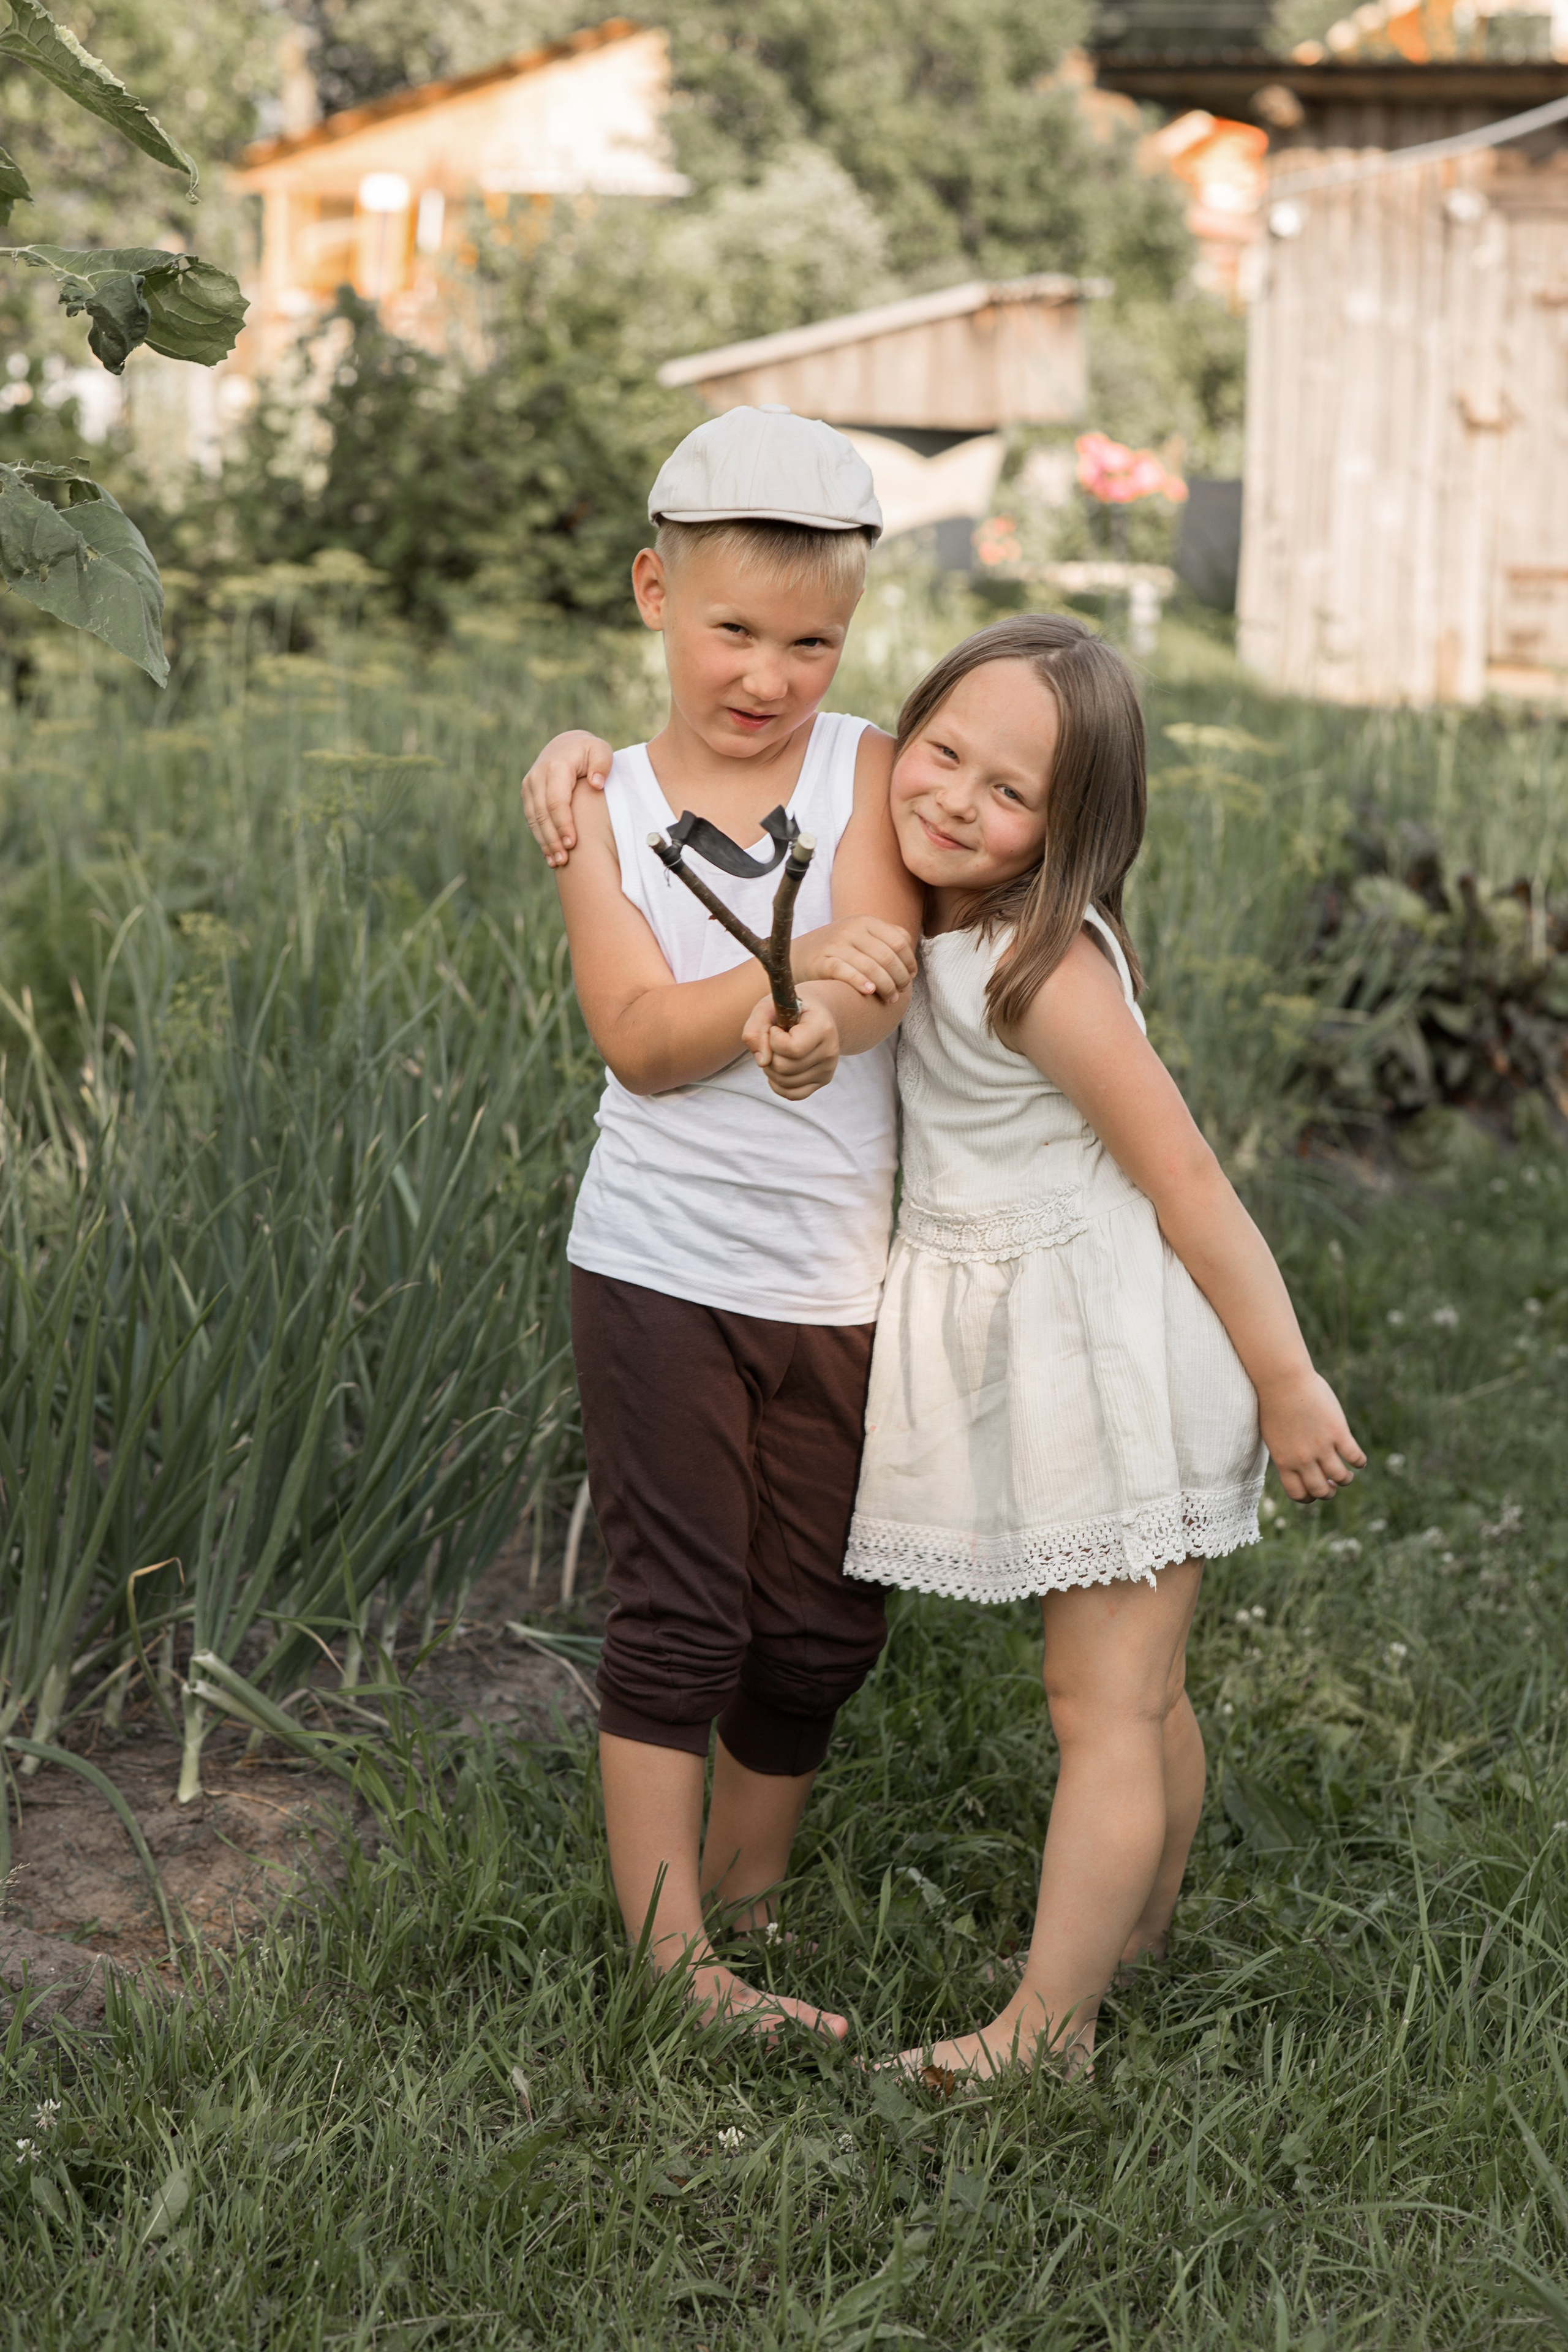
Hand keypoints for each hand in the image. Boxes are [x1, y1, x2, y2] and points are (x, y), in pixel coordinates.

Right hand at [521, 730, 613, 866]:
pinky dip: (540, 837)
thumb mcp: (601, 751)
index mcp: (556, 766)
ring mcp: (530, 786)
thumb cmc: (589, 752)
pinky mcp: (528, 795)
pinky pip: (532, 819)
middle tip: (564, 860)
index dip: (563, 824)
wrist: (566, 745)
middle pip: (542, 814)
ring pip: (534, 819)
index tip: (573, 844)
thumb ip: (602, 764)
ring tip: (557, 863)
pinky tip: (549, 855)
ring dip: (545, 842)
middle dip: (553, 839)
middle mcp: (537, 776)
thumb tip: (596, 784)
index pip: (557, 801)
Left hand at [742, 994, 839, 1099]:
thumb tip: (762, 1061)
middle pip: (783, 1068)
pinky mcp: (823, 1080)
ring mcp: (828, 1068)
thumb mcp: (767, 1008)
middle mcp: (830, 1051)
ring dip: (770, 1069)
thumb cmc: (789, 1010)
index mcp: (822, 1027)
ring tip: (777, 1052)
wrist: (815, 1014)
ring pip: (785, 1082)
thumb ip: (756, 1029)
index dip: (773, 1039)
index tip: (775, 1028)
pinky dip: (778, 1084)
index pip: (791, 1048)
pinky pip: (792, 1094)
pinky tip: (778, 1068)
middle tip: (773, 1040)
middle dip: (769, 1055)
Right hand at [793, 916, 916, 1003]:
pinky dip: (861, 982)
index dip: (909, 962)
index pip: (899, 941)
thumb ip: (887, 941)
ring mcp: (836, 944)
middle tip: (900, 992)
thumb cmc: (836, 952)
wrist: (796, 957)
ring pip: (871, 966)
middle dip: (899, 977)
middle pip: (887, 955)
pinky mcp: (822, 961)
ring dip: (886, 986)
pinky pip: (846, 972)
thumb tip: (911, 965)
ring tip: (890, 998)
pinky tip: (869, 992)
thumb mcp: (861, 938)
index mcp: (865, 921)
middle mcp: (851, 929)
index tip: (910, 977)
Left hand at [1259, 1369, 1365, 1502]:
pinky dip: (1359, 1462)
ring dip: (1345, 1478)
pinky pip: (1355, 1457)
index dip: (1309, 1496)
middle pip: (1320, 1490)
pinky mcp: (1338, 1432)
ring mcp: (1321, 1447)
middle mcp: (1302, 1459)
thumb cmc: (1272, 1402)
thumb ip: (1283, 1452)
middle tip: (1333, 1484)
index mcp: (1284, 1461)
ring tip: (1347, 1473)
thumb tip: (1294, 1463)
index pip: (1298, 1494)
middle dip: (1329, 1491)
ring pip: (1341, 1477)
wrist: (1281, 1380)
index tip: (1315, 1488)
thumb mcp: (1272, 1435)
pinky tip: (1358, 1460)